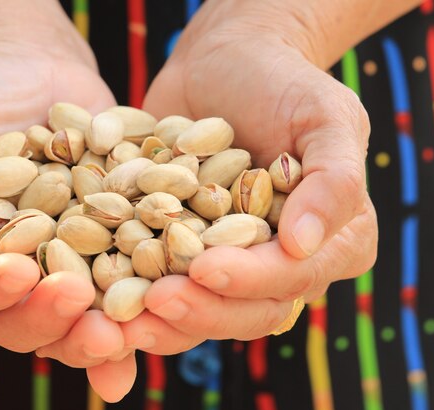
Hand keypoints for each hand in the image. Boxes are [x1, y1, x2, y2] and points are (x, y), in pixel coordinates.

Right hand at [0, 0, 132, 400]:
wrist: (27, 64)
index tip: (16, 273)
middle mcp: (22, 275)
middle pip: (31, 321)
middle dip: (54, 320)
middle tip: (77, 303)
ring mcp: (74, 261)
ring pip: (85, 315)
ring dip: (105, 329)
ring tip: (127, 327)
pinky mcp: (118, 239)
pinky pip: (135, 272)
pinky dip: (152, 289)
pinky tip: (172, 293)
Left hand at [122, 0, 377, 352]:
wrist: (226, 64)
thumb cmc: (284, 84)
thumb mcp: (325, 116)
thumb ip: (332, 179)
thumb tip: (303, 245)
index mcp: (330, 242)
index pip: (292, 277)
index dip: (250, 280)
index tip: (204, 268)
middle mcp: (281, 264)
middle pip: (247, 312)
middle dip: (202, 311)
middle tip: (155, 300)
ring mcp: (231, 263)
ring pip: (204, 312)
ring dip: (164, 321)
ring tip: (119, 313)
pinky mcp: (184, 253)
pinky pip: (164, 285)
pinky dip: (133, 296)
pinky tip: (100, 299)